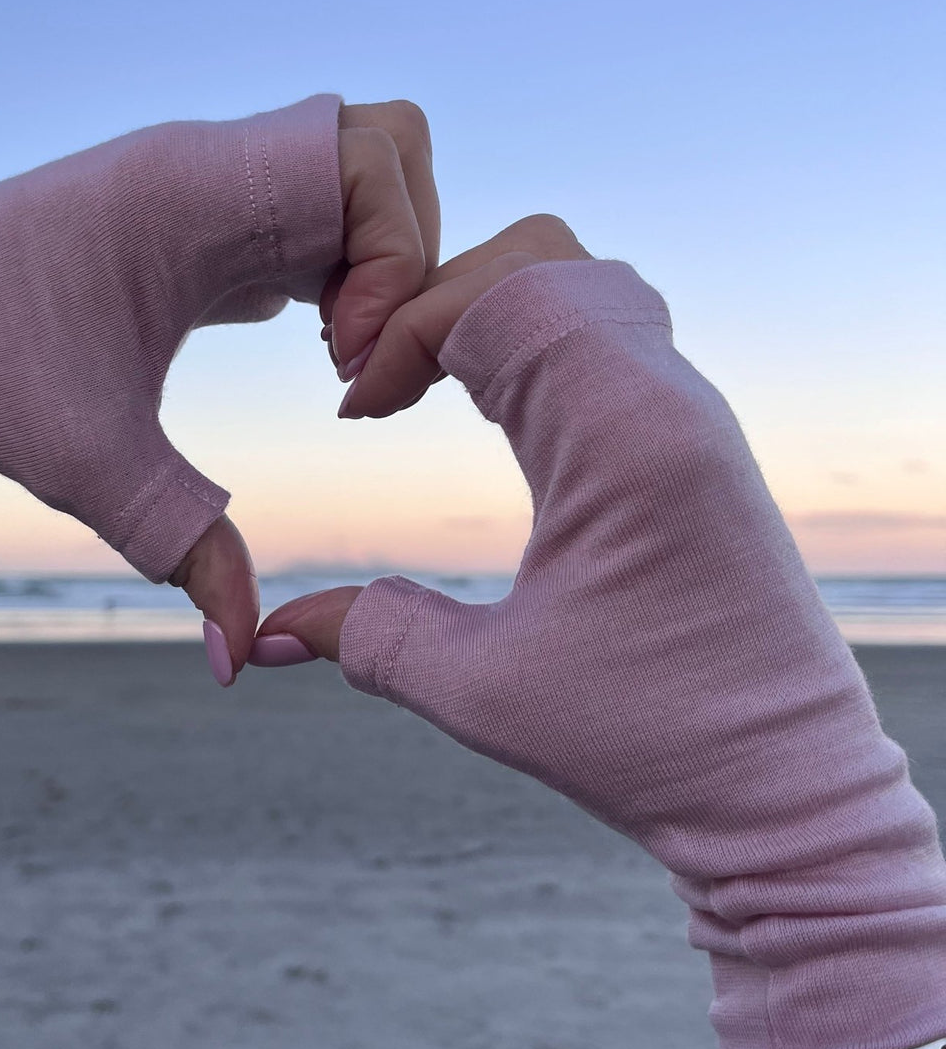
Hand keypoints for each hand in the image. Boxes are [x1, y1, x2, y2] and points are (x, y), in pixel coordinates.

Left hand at [164, 99, 440, 669]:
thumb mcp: (88, 466)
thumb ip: (185, 550)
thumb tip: (241, 658)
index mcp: (191, 189)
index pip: (371, 160)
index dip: (395, 260)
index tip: (341, 362)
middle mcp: (210, 167)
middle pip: (385, 151)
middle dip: (407, 251)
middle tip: (355, 351)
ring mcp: (209, 185)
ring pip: (356, 177)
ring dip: (376, 262)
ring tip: (338, 354)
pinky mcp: (200, 221)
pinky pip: (311, 212)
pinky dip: (339, 270)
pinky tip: (309, 345)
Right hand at [252, 218, 945, 1048]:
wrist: (786, 791)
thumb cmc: (650, 746)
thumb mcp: (482, 693)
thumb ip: (366, 636)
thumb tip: (262, 633)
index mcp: (625, 438)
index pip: (494, 294)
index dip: (399, 334)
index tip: (353, 413)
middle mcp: (670, 400)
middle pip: (539, 257)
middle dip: (439, 298)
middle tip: (380, 383)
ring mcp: (692, 414)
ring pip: (580, 284)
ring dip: (490, 316)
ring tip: (422, 392)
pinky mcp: (696, 441)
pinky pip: (609, 336)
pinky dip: (534, 346)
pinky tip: (489, 418)